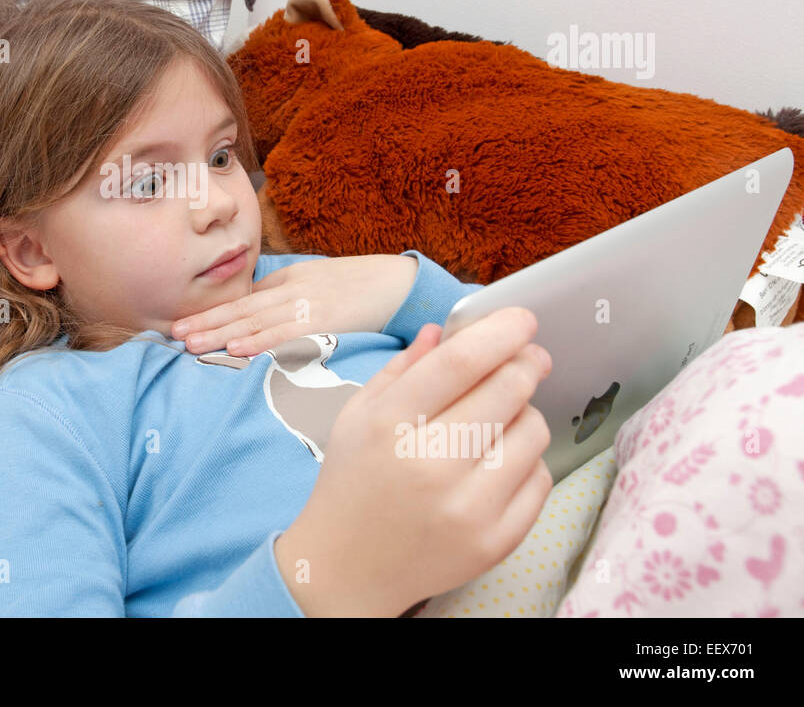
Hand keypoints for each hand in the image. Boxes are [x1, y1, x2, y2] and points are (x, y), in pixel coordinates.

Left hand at [171, 254, 417, 355]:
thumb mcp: (317, 284)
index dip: (211, 313)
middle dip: (206, 323)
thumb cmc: (361, 288)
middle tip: (174, 336)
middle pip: (241, 309)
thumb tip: (254, 318)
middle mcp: (293, 291)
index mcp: (289, 281)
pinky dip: (261, 342)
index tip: (182, 325)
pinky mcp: (328, 322)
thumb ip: (286, 297)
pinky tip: (238, 351)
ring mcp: (309, 306)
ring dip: (222, 334)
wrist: (403, 284)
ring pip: (256, 322)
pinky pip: (287, 334)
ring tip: (192, 345)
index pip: (242, 300)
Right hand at [274, 307, 554, 615]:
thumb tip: (449, 330)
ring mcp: (467, 508)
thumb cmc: (353, 481)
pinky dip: (527, 462)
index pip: (462, 362)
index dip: (501, 332)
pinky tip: (499, 462)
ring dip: (526, 413)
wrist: (347, 567)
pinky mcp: (495, 541)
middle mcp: (430, 465)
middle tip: (529, 358)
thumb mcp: (358, 415)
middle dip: (526, 363)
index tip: (523, 320)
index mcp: (390, 425)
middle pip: (507, 391)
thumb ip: (404, 368)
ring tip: (502, 418)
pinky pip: (540, 480)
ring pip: (533, 433)